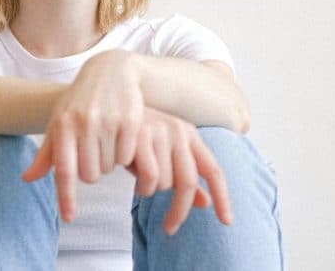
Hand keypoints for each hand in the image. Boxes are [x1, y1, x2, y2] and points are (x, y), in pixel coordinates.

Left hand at [22, 49, 144, 221]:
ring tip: (107, 141)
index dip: (66, 196)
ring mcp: (108, 121)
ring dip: (109, 162)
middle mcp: (83, 123)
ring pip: (110, 167)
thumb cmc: (79, 103)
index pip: (63, 170)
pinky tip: (121, 138)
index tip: (69, 218)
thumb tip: (28, 179)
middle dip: (93, 171)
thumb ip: (47, 154)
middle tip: (94, 154)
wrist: (110, 72)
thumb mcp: (59, 123)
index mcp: (62, 125)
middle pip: (90, 175)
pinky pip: (128, 156)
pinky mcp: (130, 120)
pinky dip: (126, 155)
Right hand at [128, 107, 232, 233]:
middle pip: (189, 182)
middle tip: (169, 229)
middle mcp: (178, 131)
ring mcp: (159, 132)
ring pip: (165, 182)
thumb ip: (183, 176)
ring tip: (140, 183)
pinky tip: (133, 180)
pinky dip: (142, 187)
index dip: (223, 198)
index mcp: (189, 135)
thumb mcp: (163, 156)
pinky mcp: (139, 136)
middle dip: (179, 211)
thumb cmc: (135, 137)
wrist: (107, 106)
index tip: (227, 222)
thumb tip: (205, 203)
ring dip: (151, 191)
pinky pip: (149, 177)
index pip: (214, 170)